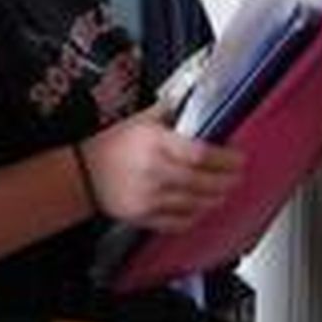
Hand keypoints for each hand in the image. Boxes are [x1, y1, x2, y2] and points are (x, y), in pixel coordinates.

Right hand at [82, 103, 243, 232]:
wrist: (83, 175)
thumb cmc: (111, 146)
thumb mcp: (139, 120)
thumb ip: (168, 112)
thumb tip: (194, 99)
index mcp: (154, 143)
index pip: (200, 154)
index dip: (226, 159)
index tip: (238, 158)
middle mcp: (154, 171)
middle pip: (204, 181)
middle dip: (227, 180)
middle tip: (236, 176)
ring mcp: (150, 197)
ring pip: (197, 203)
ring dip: (215, 198)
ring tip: (222, 191)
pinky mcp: (145, 216)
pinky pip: (180, 221)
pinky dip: (195, 216)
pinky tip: (199, 207)